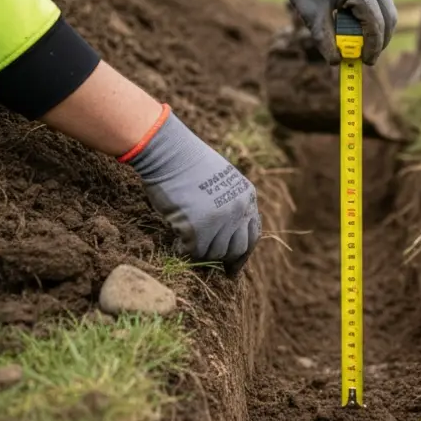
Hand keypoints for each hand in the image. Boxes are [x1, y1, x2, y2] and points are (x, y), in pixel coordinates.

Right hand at [123, 106, 259, 275]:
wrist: (168, 152)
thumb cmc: (188, 162)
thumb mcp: (221, 180)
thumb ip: (230, 203)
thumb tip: (227, 232)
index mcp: (247, 198)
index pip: (252, 236)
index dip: (242, 254)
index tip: (232, 268)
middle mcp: (238, 210)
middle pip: (235, 249)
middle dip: (221, 258)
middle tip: (207, 262)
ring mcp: (220, 220)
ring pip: (214, 253)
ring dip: (200, 253)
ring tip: (186, 243)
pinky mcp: (198, 228)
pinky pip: (193, 252)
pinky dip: (183, 251)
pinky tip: (176, 244)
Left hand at [252, 0, 396, 64]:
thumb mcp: (311, 14)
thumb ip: (325, 40)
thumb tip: (336, 62)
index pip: (376, 24)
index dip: (373, 47)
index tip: (366, 62)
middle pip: (389, 16)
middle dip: (381, 39)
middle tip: (368, 55)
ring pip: (388, 6)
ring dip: (380, 26)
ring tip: (363, 41)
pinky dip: (375, 12)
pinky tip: (360, 23)